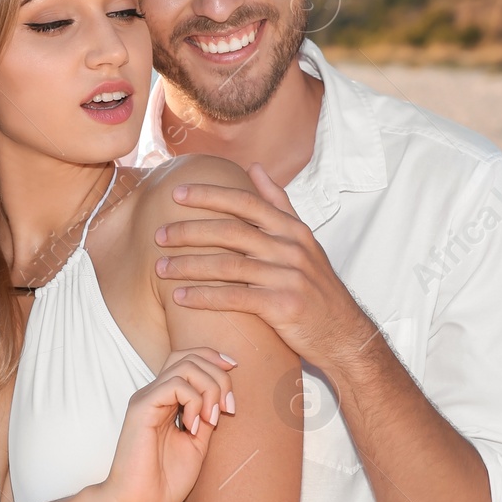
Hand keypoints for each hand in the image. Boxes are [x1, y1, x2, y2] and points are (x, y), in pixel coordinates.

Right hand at [97, 348, 235, 501]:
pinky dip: (194, 401)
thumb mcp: (197, 443)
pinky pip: (174, 385)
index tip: (235, 373)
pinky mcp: (141, 408)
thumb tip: (223, 396)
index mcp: (166, 399)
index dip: (214, 358)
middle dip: (219, 375)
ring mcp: (147, 398)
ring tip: (211, 420)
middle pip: (189, 356)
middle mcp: (154, 393)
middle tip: (228, 408)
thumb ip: (207, 417)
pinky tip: (193, 426)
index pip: (188, 358)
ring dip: (209, 389)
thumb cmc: (166, 480)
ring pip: (185, 366)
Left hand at [154, 163, 376, 372]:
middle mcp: (291, 248)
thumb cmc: (315, 286)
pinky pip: (234, 298)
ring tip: (160, 268)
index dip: (209, 195)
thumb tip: (255, 167)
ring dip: (188, 266)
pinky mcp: (283, 306)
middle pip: (230, 231)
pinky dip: (203, 296)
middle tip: (159, 235)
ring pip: (227, 265)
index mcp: (292, 229)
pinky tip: (179, 298)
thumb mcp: (303, 240)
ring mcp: (288, 277)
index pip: (245, 202)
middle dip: (189, 231)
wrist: (343, 333)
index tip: (177, 194)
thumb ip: (278, 204)